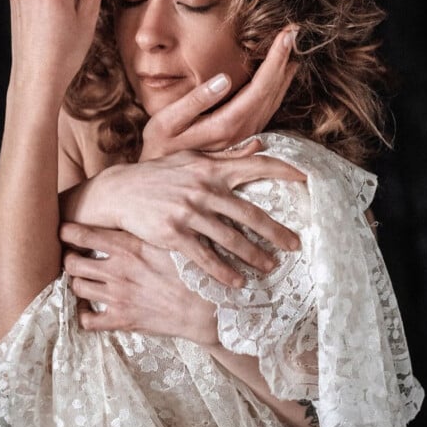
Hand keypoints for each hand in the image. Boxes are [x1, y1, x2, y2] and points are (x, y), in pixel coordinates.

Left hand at [60, 222, 218, 344]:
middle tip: (73, 257)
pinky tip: (91, 309)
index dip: (67, 231)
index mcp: (128, 247)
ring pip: (77, 288)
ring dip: (77, 283)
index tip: (64, 230)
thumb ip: (148, 228)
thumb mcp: (171, 240)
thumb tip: (135, 212)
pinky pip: (88, 320)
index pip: (82, 235)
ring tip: (83, 280)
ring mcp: (118, 296)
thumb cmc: (193, 269)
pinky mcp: (122, 319)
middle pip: (72, 263)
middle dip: (69, 259)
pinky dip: (84, 315)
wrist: (209, 306)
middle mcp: (117, 270)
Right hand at [68, 146, 304, 287]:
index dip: (285, 171)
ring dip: (254, 256)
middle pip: (250, 213)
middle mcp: (204, 189)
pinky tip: (238, 281)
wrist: (119, 191)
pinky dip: (224, 272)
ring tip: (271, 267)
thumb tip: (259, 144)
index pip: (257, 165)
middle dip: (277, 232)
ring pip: (231, 239)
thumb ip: (226, 154)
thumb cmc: (158, 174)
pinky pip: (205, 257)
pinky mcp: (174, 234)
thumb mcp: (190, 157)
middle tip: (296, 245)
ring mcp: (189, 212)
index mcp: (211, 168)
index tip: (307, 179)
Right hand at [140, 26, 298, 159]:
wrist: (162, 184)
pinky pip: (267, 109)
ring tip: (290, 49)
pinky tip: (280, 77)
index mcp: (226, 125)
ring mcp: (245, 137)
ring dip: (283, 74)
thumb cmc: (158, 145)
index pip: (259, 86)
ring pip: (272, 101)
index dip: (275, 60)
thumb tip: (223, 79)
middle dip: (284, 60)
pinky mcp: (243, 138)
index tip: (286, 35)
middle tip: (294, 32)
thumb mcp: (167, 121)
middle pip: (271, 92)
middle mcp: (242, 132)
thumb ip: (195, 100)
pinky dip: (276, 89)